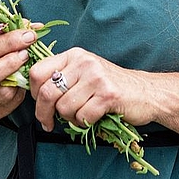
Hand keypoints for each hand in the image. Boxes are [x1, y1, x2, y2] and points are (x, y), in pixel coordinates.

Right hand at [0, 27, 37, 120]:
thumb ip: (6, 35)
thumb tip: (34, 26)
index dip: (11, 41)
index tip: (29, 35)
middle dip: (12, 63)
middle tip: (27, 54)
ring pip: (2, 94)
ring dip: (18, 80)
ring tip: (24, 70)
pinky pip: (9, 106)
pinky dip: (19, 94)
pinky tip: (19, 85)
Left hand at [29, 48, 155, 132]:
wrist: (146, 93)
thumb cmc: (111, 87)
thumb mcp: (84, 73)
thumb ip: (62, 77)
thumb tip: (34, 95)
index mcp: (74, 55)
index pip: (37, 71)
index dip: (32, 92)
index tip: (39, 104)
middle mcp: (84, 62)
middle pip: (47, 92)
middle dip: (44, 113)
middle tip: (48, 123)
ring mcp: (96, 77)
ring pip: (64, 108)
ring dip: (70, 118)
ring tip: (82, 114)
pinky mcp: (108, 94)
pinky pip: (82, 116)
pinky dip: (84, 123)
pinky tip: (94, 117)